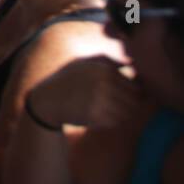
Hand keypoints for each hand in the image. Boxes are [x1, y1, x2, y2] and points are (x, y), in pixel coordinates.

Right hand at [27, 55, 144, 129]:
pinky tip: (98, 115)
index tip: (117, 96)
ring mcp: (102, 100)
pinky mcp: (97, 117)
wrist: (48, 99)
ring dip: (121, 113)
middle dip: (128, 104)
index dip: (130, 93)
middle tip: (113, 105)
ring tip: (105, 110)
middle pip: (135, 100)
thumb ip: (109, 61)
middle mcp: (105, 83)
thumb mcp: (85, 63)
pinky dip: (111, 121)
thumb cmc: (69, 80)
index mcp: (105, 70)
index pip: (135, 86)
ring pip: (128, 112)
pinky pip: (116, 122)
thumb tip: (132, 62)